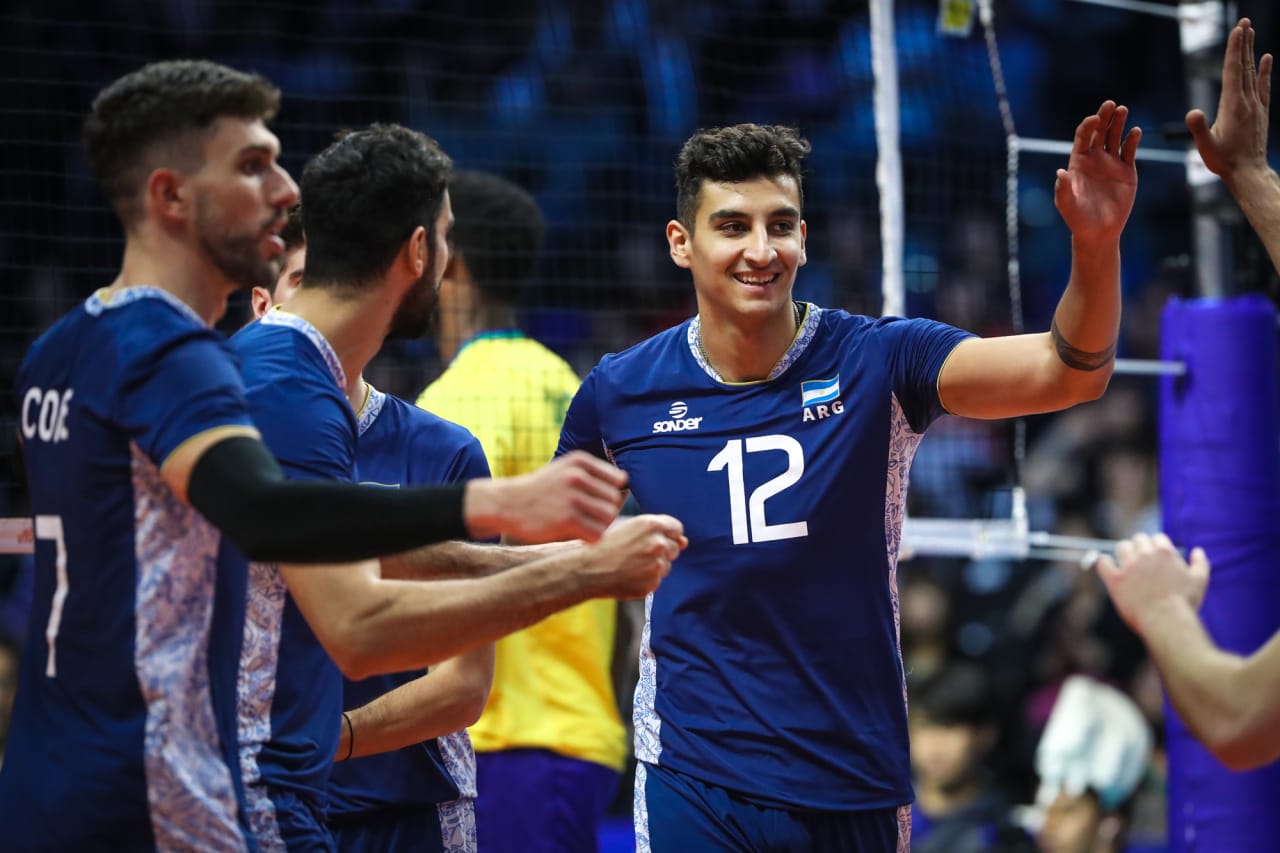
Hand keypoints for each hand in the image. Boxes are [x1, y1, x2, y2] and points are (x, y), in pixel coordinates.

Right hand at [464, 451, 627, 543]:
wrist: (507, 503)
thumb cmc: (540, 489)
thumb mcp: (564, 469)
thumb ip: (592, 473)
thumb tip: (625, 483)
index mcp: (579, 461)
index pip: (618, 479)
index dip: (610, 494)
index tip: (595, 502)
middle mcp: (577, 476)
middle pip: (614, 500)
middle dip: (605, 512)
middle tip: (588, 518)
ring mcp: (572, 497)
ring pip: (609, 517)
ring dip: (600, 526)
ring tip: (584, 526)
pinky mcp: (567, 519)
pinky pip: (597, 533)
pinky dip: (591, 538)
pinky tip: (578, 535)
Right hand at [580, 514, 685, 598]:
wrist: (586, 569)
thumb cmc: (603, 544)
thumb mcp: (628, 527)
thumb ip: (658, 530)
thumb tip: (685, 542)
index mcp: (651, 525)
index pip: (676, 527)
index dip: (666, 532)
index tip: (654, 538)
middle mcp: (657, 545)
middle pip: (675, 547)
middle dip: (662, 549)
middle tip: (638, 551)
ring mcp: (655, 567)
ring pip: (666, 565)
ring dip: (654, 564)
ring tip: (630, 563)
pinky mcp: (651, 585)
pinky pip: (656, 580)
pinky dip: (646, 578)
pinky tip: (628, 574)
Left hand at [1055, 100, 1140, 242]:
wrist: (1098, 232)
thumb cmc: (1078, 219)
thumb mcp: (1067, 205)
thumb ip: (1063, 189)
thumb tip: (1060, 172)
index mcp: (1078, 163)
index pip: (1082, 138)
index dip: (1087, 126)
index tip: (1094, 119)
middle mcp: (1094, 159)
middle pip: (1099, 132)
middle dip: (1104, 117)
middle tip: (1110, 104)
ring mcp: (1111, 163)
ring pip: (1115, 137)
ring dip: (1118, 123)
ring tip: (1122, 110)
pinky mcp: (1126, 170)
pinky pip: (1129, 151)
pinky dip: (1132, 140)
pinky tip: (1136, 131)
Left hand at [1095, 533, 1210, 635]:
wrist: (1167, 621)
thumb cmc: (1185, 603)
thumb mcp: (1200, 581)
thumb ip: (1200, 563)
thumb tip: (1198, 550)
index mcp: (1165, 552)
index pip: (1156, 538)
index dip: (1156, 546)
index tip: (1155, 555)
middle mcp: (1145, 554)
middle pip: (1138, 539)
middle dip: (1140, 547)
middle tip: (1140, 559)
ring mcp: (1128, 566)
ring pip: (1121, 547)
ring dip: (1124, 552)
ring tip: (1126, 562)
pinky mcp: (1115, 579)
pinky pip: (1102, 563)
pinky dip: (1104, 562)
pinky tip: (1108, 566)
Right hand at [1186, 18, 1271, 181]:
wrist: (1248, 172)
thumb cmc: (1224, 161)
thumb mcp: (1206, 146)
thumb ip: (1198, 128)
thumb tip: (1192, 111)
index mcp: (1233, 105)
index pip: (1233, 71)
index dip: (1234, 49)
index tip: (1237, 30)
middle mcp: (1247, 101)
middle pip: (1245, 66)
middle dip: (1243, 43)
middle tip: (1244, 22)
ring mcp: (1257, 105)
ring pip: (1254, 72)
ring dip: (1251, 51)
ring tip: (1250, 33)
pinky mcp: (1261, 111)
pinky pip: (1264, 85)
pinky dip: (1265, 70)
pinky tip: (1267, 58)